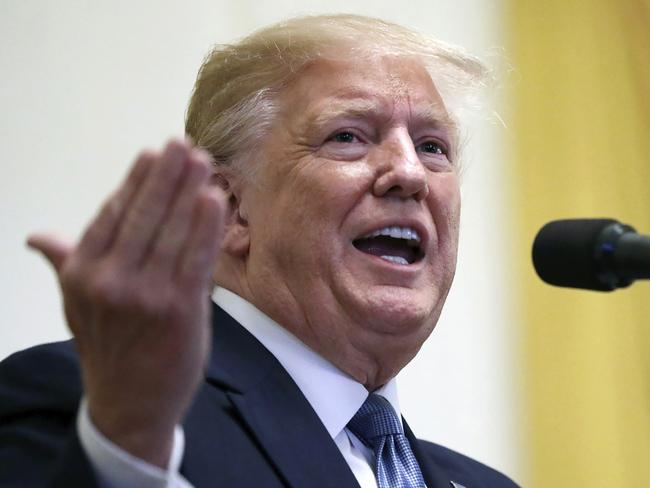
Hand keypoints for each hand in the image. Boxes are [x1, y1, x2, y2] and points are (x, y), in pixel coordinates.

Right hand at [27, 139, 224, 466]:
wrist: (129, 404)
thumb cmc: (109, 347)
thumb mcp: (77, 305)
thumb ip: (65, 263)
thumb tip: (37, 236)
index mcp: (81, 273)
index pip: (112, 214)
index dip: (135, 181)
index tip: (153, 153)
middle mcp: (108, 280)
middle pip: (142, 215)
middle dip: (165, 176)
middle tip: (182, 144)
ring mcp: (145, 295)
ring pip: (171, 231)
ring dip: (188, 191)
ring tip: (201, 162)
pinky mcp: (179, 309)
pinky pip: (195, 258)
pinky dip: (205, 227)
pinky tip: (214, 199)